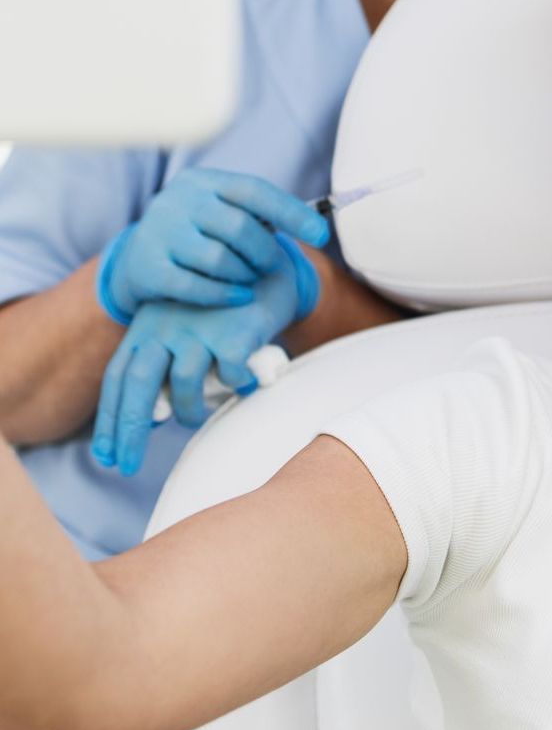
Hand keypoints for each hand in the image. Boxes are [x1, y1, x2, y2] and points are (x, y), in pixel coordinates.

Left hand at [92, 235, 317, 475]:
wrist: (267, 263)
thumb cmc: (222, 306)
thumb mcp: (183, 327)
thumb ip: (164, 364)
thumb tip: (151, 419)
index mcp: (147, 324)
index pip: (118, 377)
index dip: (110, 419)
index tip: (107, 455)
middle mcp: (167, 324)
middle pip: (139, 386)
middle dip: (130, 432)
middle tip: (126, 467)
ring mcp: (200, 327)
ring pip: (183, 388)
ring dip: (189, 411)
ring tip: (201, 412)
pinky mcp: (234, 332)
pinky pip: (230, 377)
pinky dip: (238, 387)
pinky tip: (245, 384)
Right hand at [98, 167, 328, 320]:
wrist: (136, 259)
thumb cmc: (197, 234)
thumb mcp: (220, 214)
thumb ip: (257, 215)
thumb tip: (316, 225)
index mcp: (202, 181)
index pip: (254, 190)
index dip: (292, 212)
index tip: (322, 234)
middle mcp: (178, 200)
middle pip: (240, 227)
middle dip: (265, 252)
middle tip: (271, 266)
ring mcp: (159, 232)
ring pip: (219, 259)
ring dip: (244, 274)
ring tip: (249, 279)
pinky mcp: (147, 267)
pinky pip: (196, 286)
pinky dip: (224, 294)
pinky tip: (239, 297)